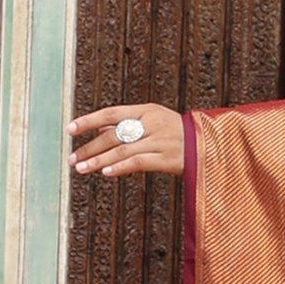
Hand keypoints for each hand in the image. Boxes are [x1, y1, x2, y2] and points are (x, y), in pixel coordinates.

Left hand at [68, 103, 184, 178]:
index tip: (70, 129)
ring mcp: (162, 140)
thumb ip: (129, 125)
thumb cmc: (181, 134)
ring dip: (98, 160)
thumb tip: (99, 129)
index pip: (111, 113)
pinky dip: (120, 167)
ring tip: (81, 169)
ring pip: (122, 150)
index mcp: (148, 110)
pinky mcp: (169, 158)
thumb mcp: (155, 122)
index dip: (89, 121)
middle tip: (72, 159)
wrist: (214, 145)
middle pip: (114, 134)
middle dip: (90, 147)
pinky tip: (106, 173)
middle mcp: (153, 123)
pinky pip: (139, 162)